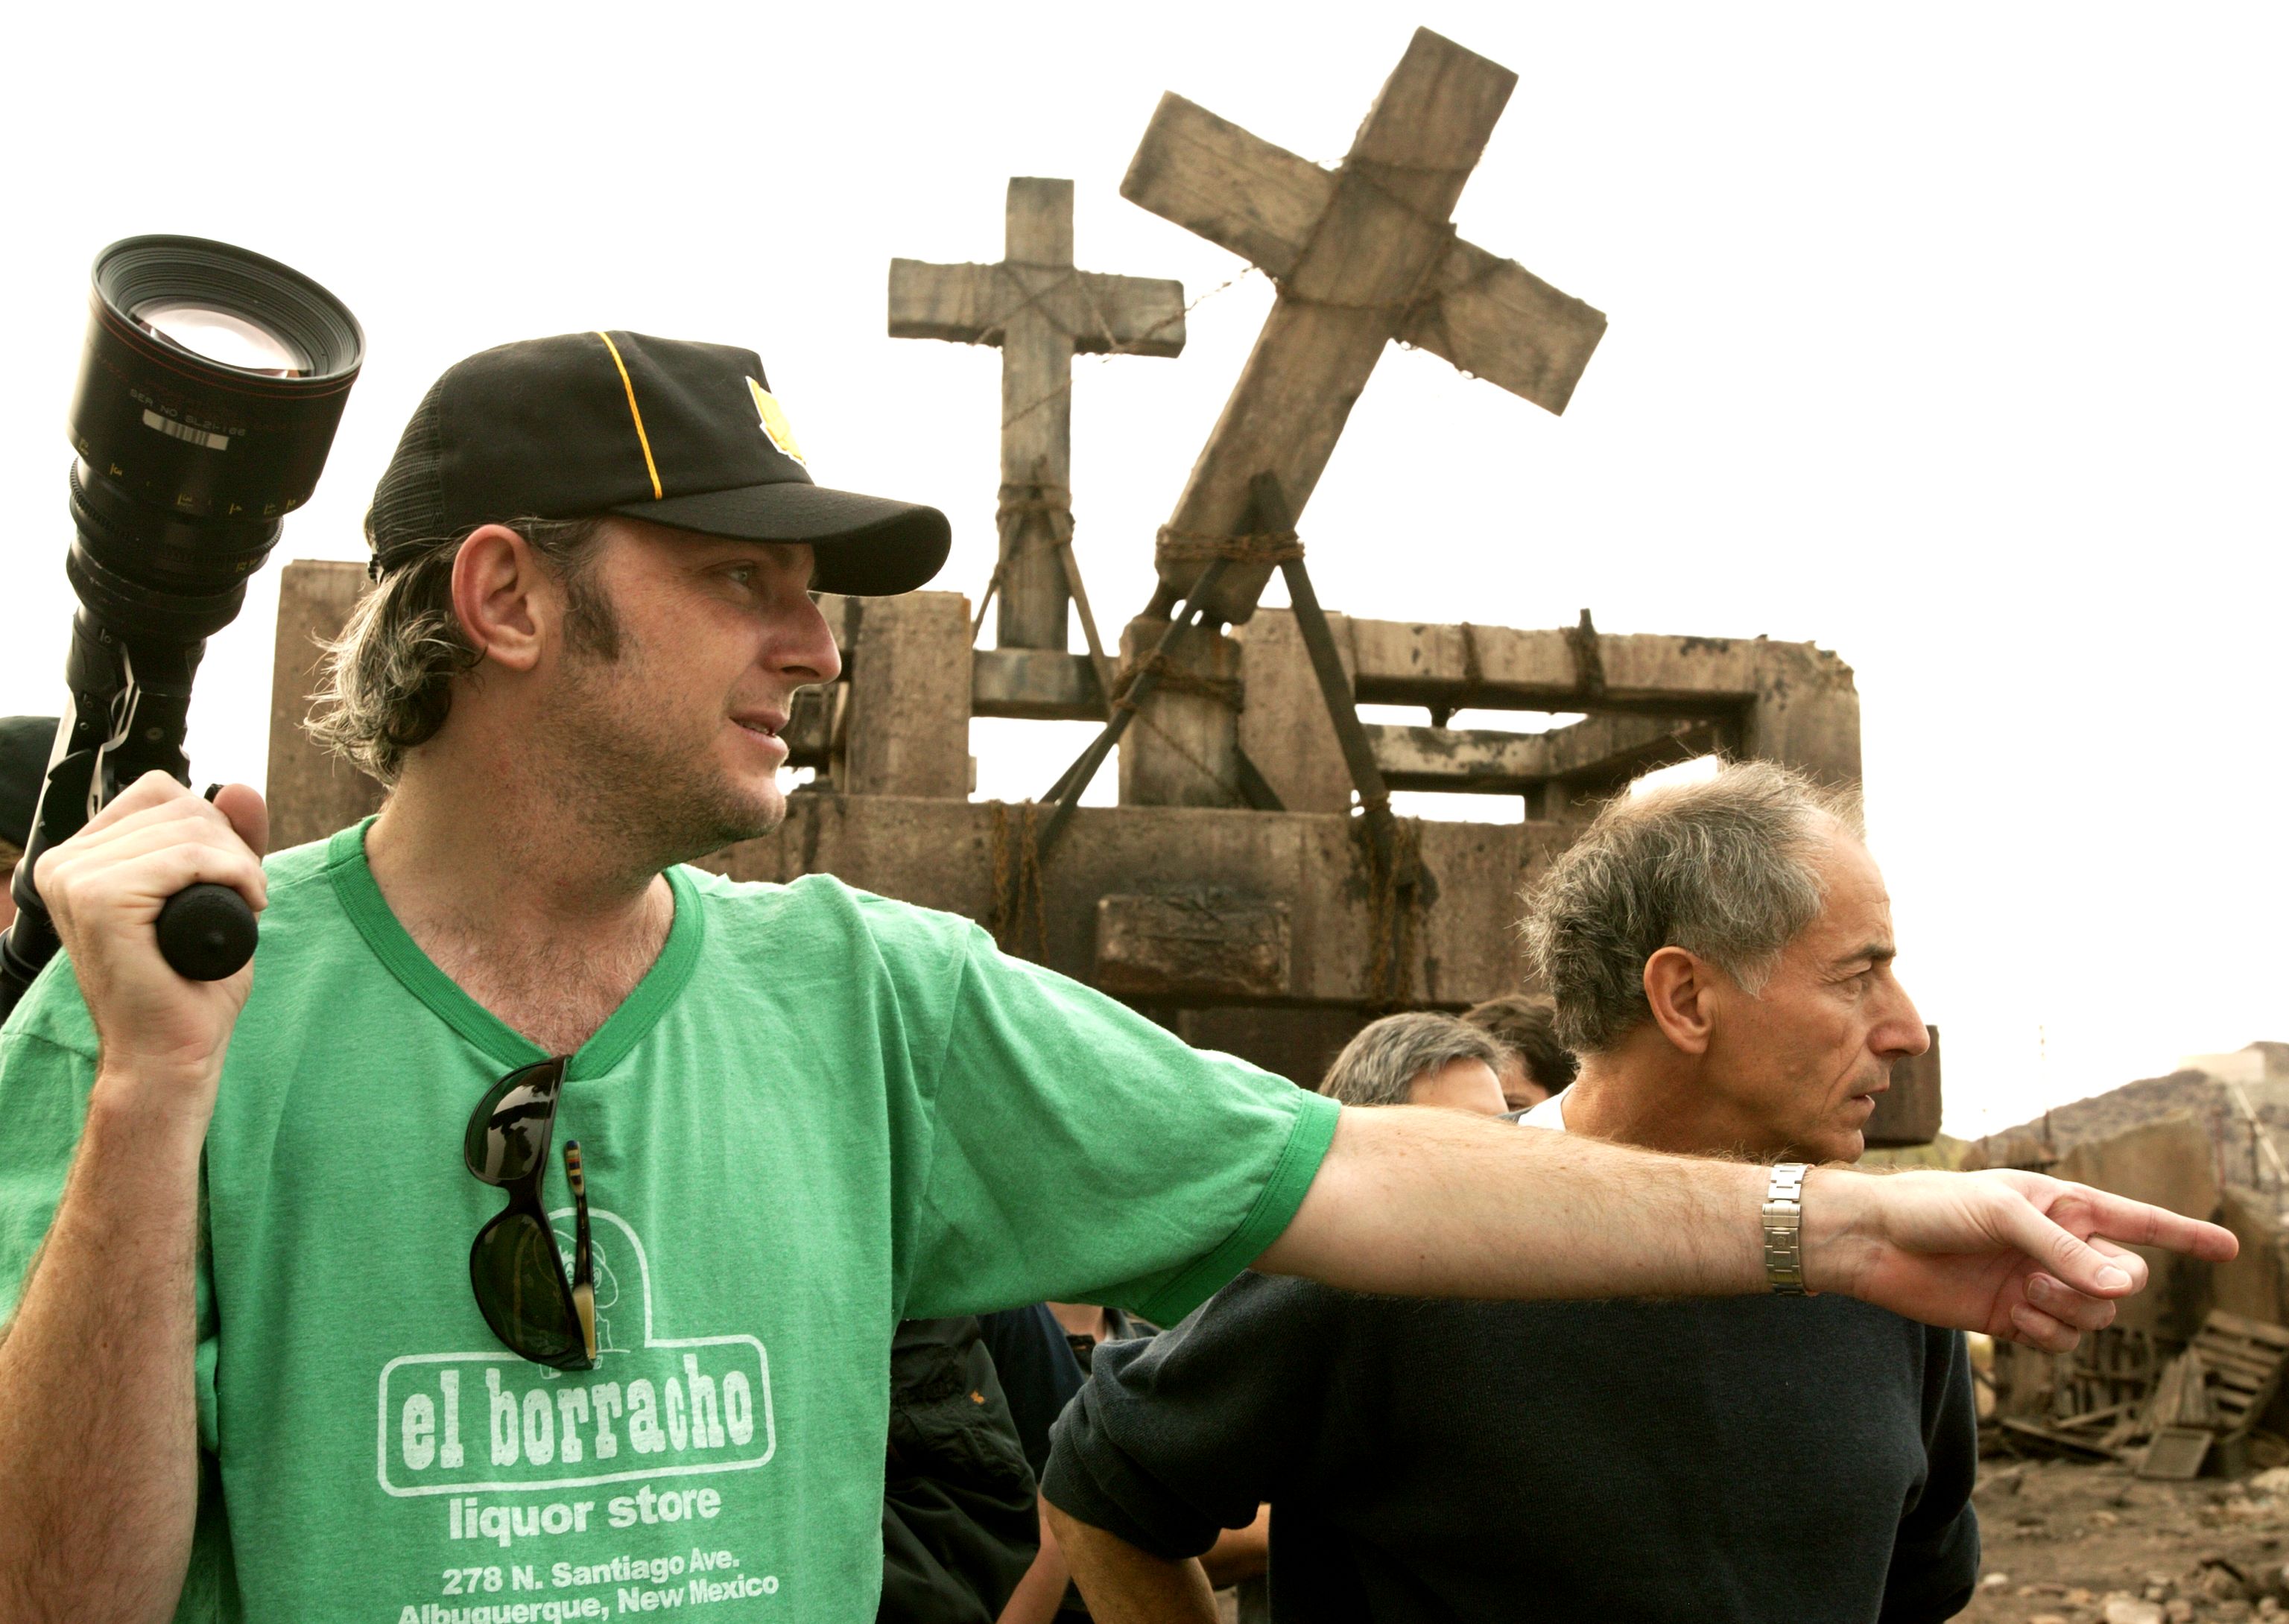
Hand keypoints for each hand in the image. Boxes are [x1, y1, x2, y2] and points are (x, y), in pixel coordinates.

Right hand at [33, 771, 268, 1123]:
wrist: (171, 1051)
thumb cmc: (189, 983)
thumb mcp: (216, 895)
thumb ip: (226, 841)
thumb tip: (242, 788)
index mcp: (80, 858)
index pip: (159, 793)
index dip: (211, 827)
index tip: (227, 876)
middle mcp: (64, 862)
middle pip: (179, 805)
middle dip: (230, 847)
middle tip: (239, 899)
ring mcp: (75, 878)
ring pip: (189, 828)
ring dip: (237, 866)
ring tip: (238, 908)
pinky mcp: (98, 898)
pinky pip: (188, 856)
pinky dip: (233, 875)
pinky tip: (246, 905)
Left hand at [1809, 1167, 2238, 1349]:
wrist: (1874, 1243)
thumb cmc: (1932, 1208)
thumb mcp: (2001, 1214)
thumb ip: (2064, 1249)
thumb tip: (2122, 1291)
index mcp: (2063, 1205)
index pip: (2139, 1221)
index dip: (2187, 1236)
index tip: (2231, 1248)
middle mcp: (2059, 1246)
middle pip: (2125, 1280)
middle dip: (2103, 1285)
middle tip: (2051, 1277)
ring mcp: (2039, 1284)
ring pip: (2097, 1317)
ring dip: (2069, 1311)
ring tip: (2024, 1293)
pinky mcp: (2016, 1319)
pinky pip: (2063, 1341)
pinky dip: (2046, 1334)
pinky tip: (2012, 1317)